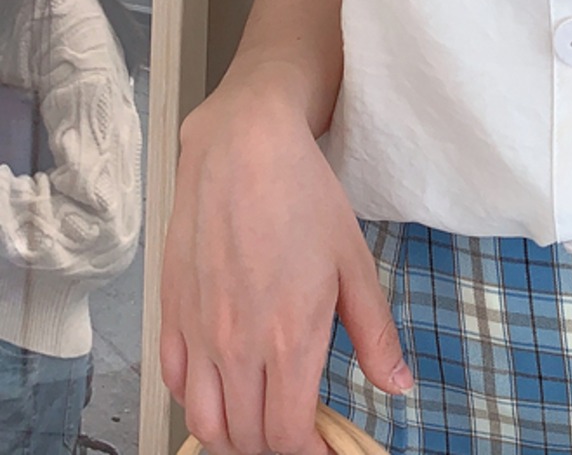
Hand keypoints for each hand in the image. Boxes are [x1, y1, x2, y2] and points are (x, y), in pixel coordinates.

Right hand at [159, 74, 412, 454]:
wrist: (243, 148)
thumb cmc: (304, 197)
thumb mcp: (355, 262)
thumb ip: (375, 333)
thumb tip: (398, 386)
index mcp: (289, 336)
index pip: (291, 435)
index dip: (312, 454)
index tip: (329, 448)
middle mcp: (237, 345)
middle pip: (247, 438)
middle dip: (278, 447)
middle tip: (304, 430)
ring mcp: (198, 332)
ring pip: (204, 422)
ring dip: (234, 434)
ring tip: (264, 416)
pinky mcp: (171, 313)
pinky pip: (175, 384)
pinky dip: (198, 401)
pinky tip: (225, 383)